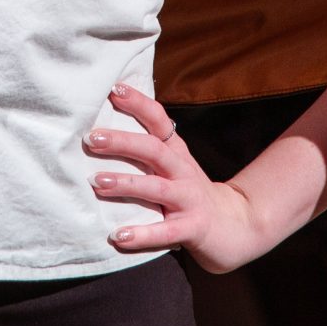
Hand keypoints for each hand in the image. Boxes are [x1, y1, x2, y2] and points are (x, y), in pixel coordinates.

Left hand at [82, 82, 269, 274]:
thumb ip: (147, 150)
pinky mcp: (192, 228)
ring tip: (97, 182)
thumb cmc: (190, 193)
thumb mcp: (174, 165)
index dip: (138, 103)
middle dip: (122, 142)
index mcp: (176, 152)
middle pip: (153, 150)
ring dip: (125, 184)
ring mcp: (189, 199)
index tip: (114, 89)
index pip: (158, 120)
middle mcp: (183, 171)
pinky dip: (141, 234)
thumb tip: (103, 131)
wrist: (235, 226)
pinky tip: (118, 236)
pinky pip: (165, 232)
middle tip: (91, 138)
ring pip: (156, 187)